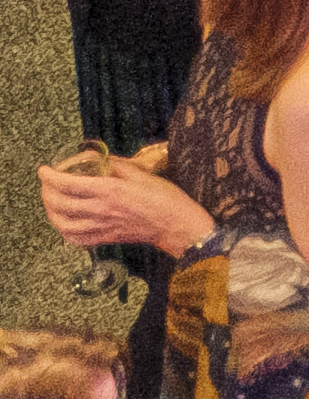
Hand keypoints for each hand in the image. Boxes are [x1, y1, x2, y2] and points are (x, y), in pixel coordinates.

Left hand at [37, 149, 207, 257]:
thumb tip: (96, 159)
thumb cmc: (163, 197)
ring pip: (62, 223)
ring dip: (51, 212)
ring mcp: (99, 228)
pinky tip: (64, 223)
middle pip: (60, 204)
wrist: (174, 224)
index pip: (68, 184)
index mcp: (109, 191)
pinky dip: (63, 230)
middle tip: (47, 183)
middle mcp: (100, 211)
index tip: (43, 170)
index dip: (51, 176)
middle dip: (46, 192)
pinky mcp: (103, 239)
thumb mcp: (141, 173)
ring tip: (51, 202)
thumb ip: (115, 165)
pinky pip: (74, 239)